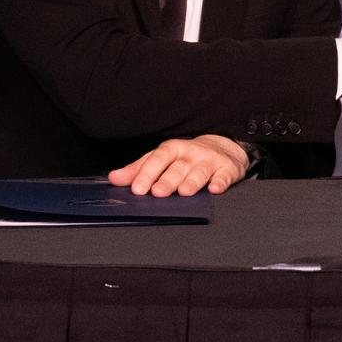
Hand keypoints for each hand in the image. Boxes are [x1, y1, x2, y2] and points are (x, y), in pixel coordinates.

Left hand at [108, 134, 249, 196]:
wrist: (222, 148)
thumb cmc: (186, 157)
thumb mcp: (162, 159)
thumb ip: (139, 169)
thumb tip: (114, 178)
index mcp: (172, 149)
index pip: (158, 159)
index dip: (147, 173)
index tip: (137, 189)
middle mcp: (191, 153)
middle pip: (178, 167)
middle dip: (168, 180)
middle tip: (158, 193)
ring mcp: (210, 161)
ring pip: (200, 172)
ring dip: (192, 181)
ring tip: (184, 192)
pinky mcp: (227, 170)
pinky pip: (224, 176)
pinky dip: (220, 182)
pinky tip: (214, 189)